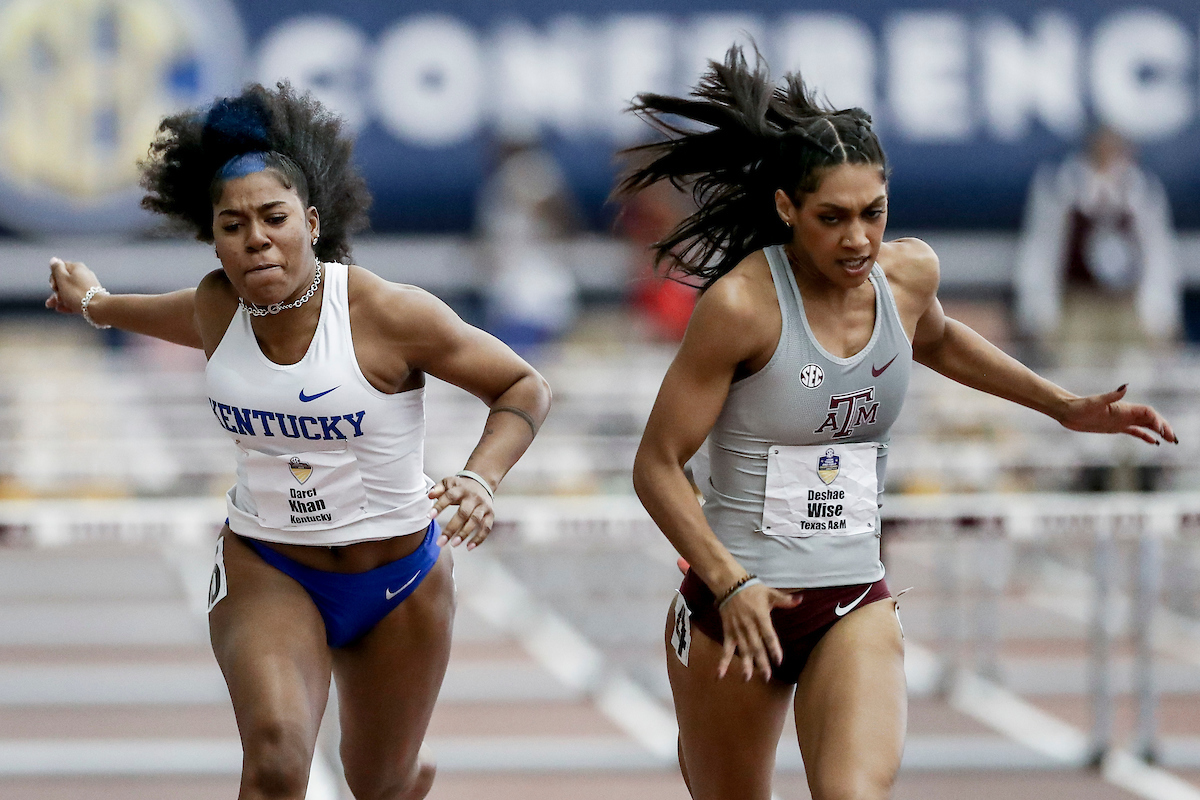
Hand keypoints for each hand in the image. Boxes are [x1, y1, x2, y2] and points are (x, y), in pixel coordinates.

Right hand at [45, 258, 101, 315]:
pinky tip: (60, 308)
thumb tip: (54, 259)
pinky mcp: (91, 297)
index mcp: (77, 267)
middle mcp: (83, 274)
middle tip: (56, 296)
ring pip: (69, 291)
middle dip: (56, 289)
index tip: (53, 285)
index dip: (53, 276)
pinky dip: (68, 302)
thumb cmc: (77, 292)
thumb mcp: (62, 279)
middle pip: (64, 280)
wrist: (98, 308)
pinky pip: (76, 298)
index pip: (60, 267)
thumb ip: (56, 268)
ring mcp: (88, 286)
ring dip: (59, 297)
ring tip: (52, 305)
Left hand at [428, 474, 494, 549]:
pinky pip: (486, 528)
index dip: (439, 506)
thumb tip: (430, 495)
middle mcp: (473, 497)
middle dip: (451, 528)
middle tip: (440, 542)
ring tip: (454, 544)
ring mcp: (483, 506)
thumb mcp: (449, 483)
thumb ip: (438, 488)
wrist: (482, 483)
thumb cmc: (460, 487)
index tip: (429, 517)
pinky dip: (479, 538)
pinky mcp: (491, 514)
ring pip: (475, 521)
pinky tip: (469, 547)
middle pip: (463, 513)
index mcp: (461, 489)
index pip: (449, 496)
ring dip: (464, 533)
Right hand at [716, 582, 801, 681]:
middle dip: (761, 663)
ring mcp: (737, 631)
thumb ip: (784, 599)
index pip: (769, 635)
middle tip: (767, 678)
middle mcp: (749, 626)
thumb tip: (800, 599)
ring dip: (744, 665)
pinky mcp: (728, 632)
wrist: (730, 584)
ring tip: (747, 678)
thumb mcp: (770, 593)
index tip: (779, 661)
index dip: (774, 648)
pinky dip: (723, 662)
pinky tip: (720, 675)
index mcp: (761, 617)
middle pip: (756, 647)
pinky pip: (726, 649)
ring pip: (742, 650)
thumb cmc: (753, 590)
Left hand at [1060, 384, 1177, 444]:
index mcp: (1124, 408)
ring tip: (1171, 441)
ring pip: (1145, 426)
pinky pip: (1134, 432)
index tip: (1161, 431)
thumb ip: (1112, 395)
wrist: (1067, 411)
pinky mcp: (1115, 427)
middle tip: (1173, 439)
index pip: (1147, 412)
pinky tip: (1154, 442)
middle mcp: (1125, 413)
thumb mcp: (1095, 402)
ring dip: (1159, 432)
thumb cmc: (1079, 406)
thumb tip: (1125, 386)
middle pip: (1151, 419)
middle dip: (1163, 427)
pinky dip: (1145, 436)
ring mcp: (1121, 420)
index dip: (1157, 420)